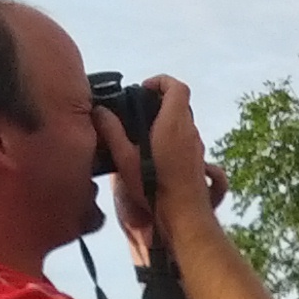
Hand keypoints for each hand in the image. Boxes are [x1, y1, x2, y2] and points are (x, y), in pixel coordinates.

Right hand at [101, 77, 217, 254]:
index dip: (161, 81)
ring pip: (185, 124)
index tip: (144, 88)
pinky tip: (158, 154)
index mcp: (174, 124)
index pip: (177, 87)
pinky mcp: (199, 164)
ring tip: (144, 135)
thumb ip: (111, 131)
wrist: (185, 218)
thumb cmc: (155, 189)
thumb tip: (99, 112)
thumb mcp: (125, 158)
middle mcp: (191, 133)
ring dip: (167, 123)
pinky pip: (188, 143)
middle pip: (180, 104)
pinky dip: (175, 140)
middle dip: (160, 102)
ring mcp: (198, 149)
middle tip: (139, 112)